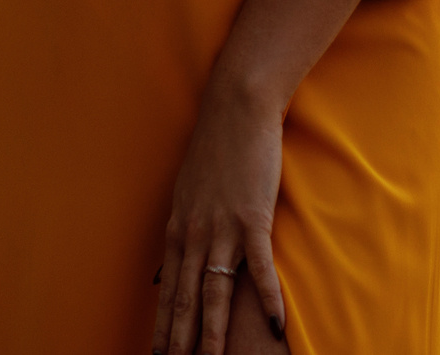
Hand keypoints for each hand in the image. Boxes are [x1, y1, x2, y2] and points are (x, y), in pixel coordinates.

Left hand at [153, 87, 288, 353]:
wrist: (235, 108)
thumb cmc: (215, 147)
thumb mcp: (185, 193)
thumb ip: (179, 233)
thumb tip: (165, 269)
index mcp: (177, 231)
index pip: (168, 293)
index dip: (163, 329)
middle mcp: (194, 235)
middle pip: (185, 301)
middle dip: (179, 343)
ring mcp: (222, 228)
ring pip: (215, 293)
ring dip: (213, 334)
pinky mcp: (253, 218)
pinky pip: (260, 268)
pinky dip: (268, 298)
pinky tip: (276, 323)